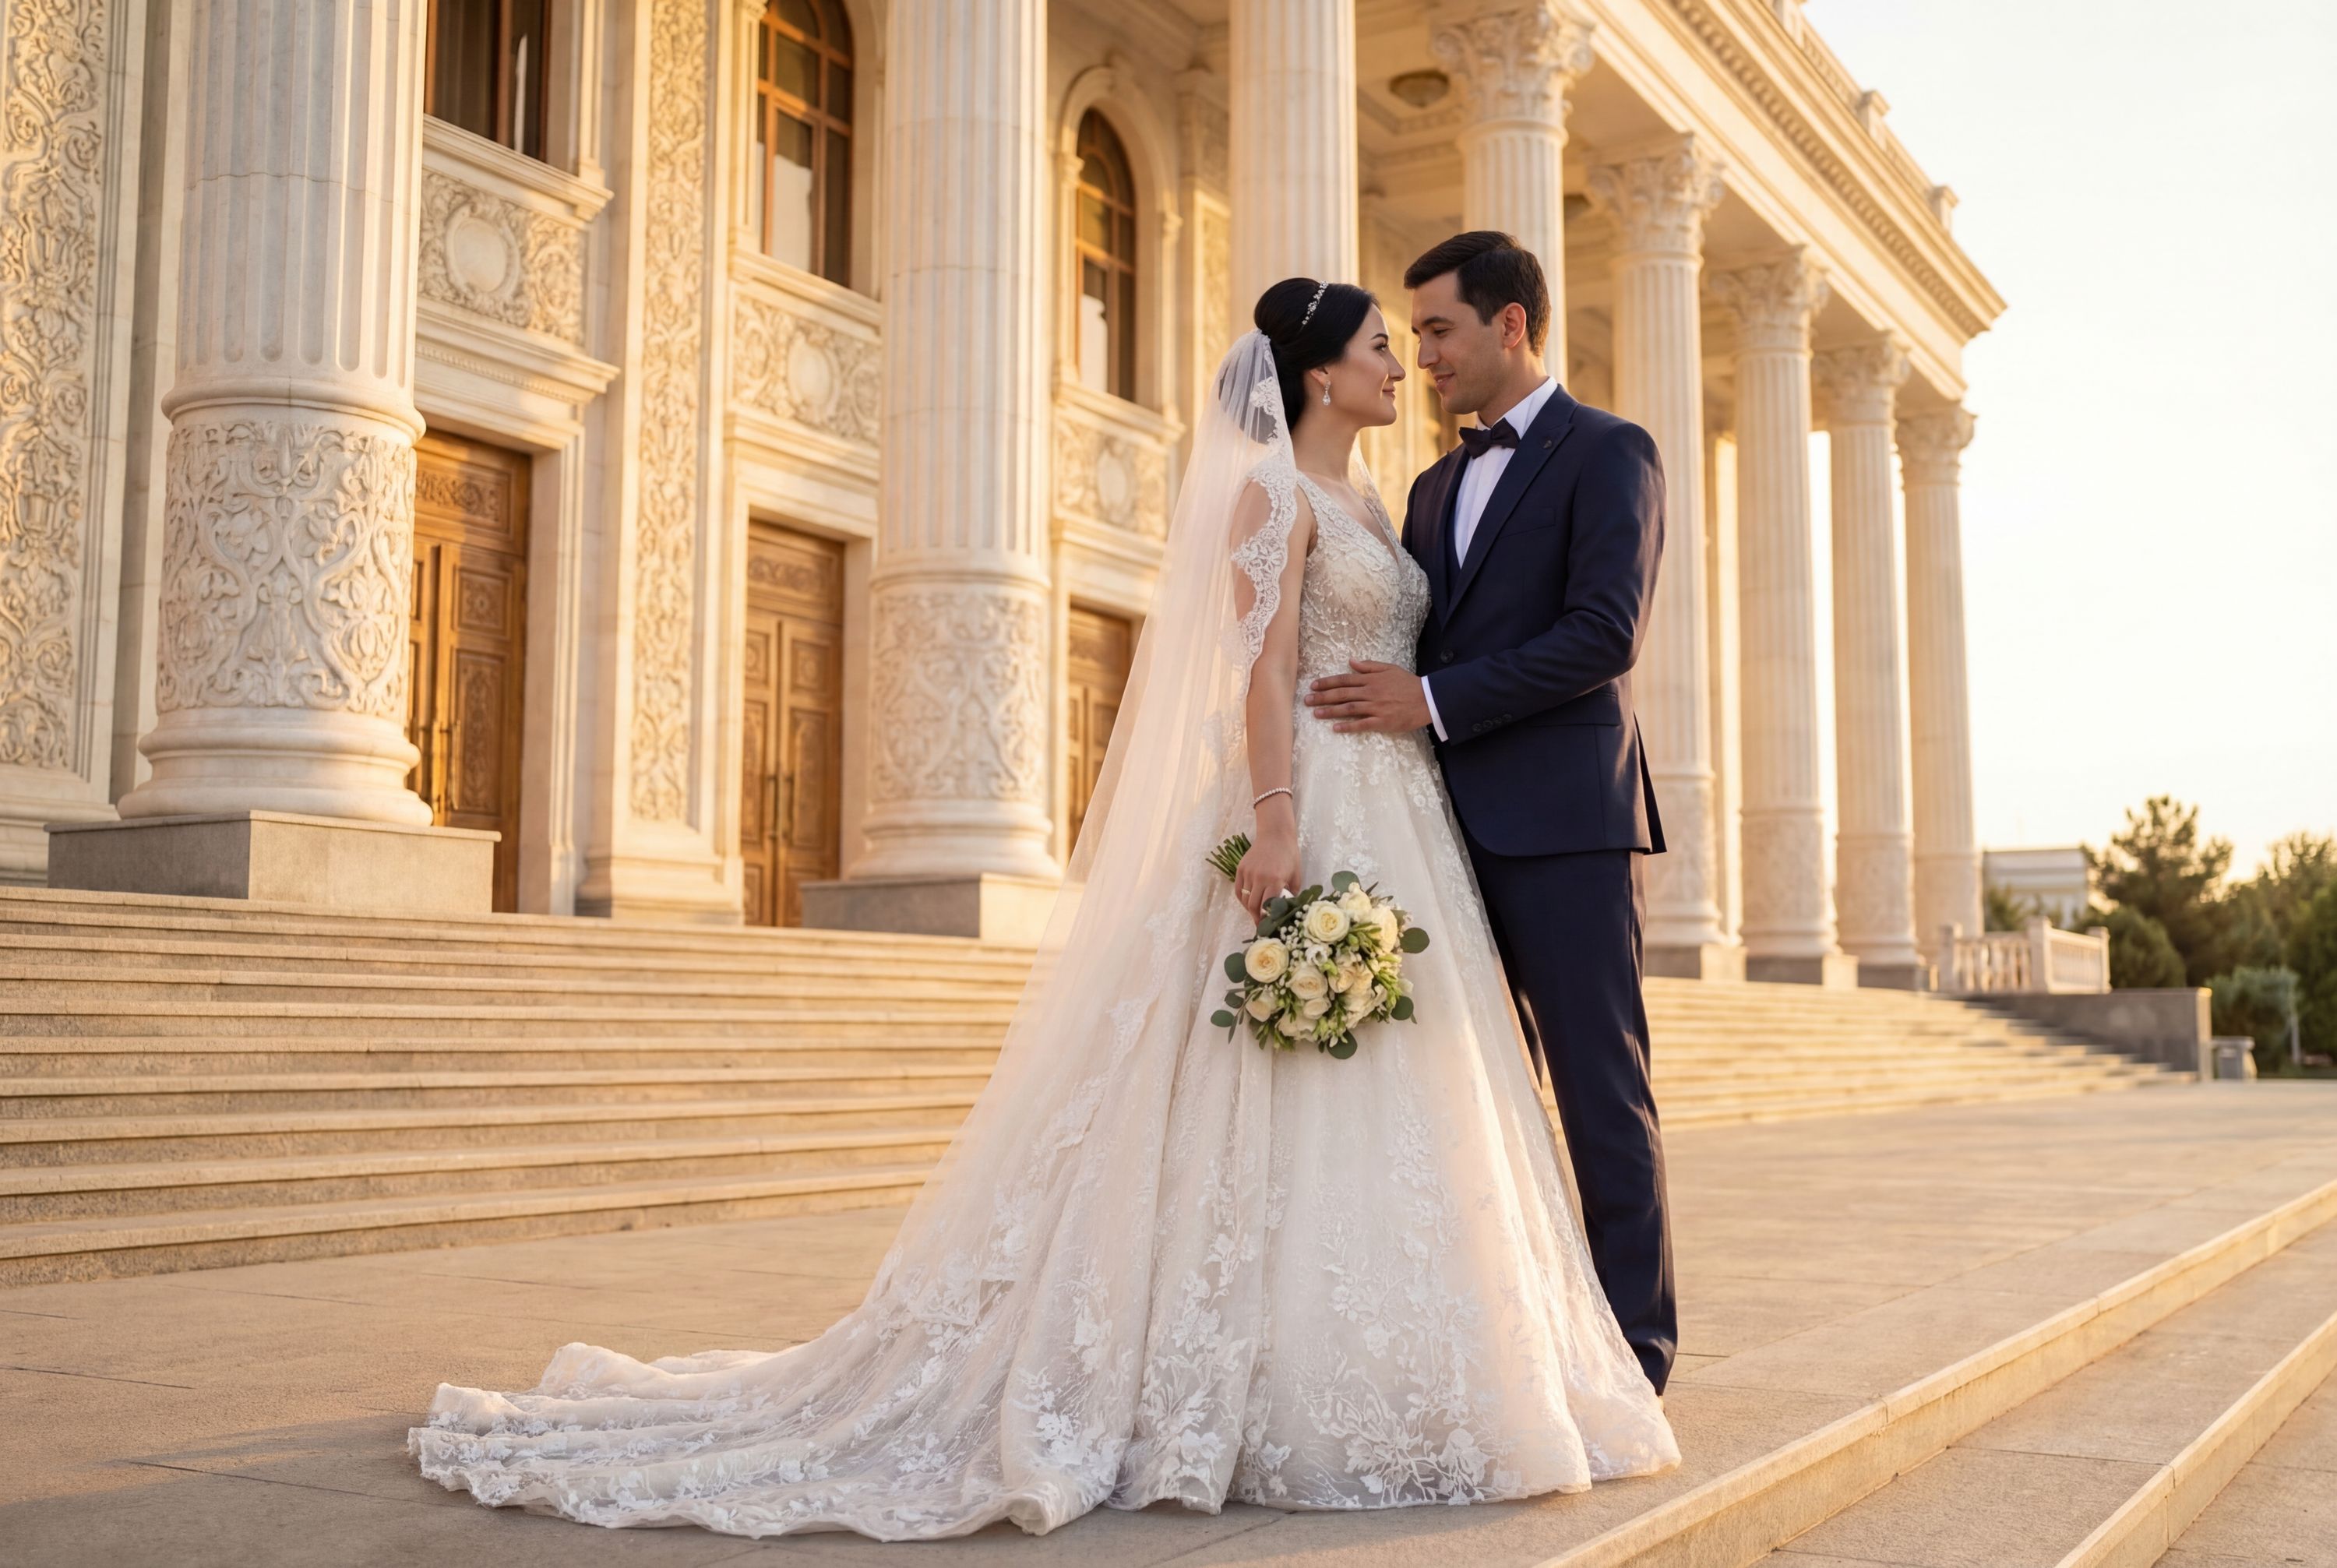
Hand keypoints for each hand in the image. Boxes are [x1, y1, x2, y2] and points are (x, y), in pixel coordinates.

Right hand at [1234, 825, 1299, 921]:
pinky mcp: (1241, 869)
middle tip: (1260, 925)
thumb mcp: (1296, 875)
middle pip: (1253, 905)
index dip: (1266, 919)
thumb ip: (1293, 894)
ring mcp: (1248, 873)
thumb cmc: (1289, 855)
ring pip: (1245, 899)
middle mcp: (1259, 877)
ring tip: (1255, 914)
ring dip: (1249, 909)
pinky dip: (1242, 899)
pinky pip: (1238, 890)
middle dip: (1256, 918)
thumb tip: (1288, 910)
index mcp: (1275, 880)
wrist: (1276, 835)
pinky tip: (1248, 903)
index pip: (1267, 906)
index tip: (1268, 927)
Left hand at [1305, 660, 1430, 733]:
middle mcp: (1371, 692)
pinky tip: (1335, 728)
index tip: (1313, 686)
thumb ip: (1369, 666)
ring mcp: (1376, 707)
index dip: (1327, 683)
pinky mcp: (1382, 721)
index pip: (1344, 680)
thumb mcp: (1389, 669)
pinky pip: (1362, 724)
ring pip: (1348, 708)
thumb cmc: (1408, 684)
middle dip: (1322, 697)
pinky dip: (1348, 726)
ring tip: (1315, 713)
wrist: (1427, 699)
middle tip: (1306, 700)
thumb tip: (1351, 661)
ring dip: (1330, 711)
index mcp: (1371, 679)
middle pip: (1342, 694)